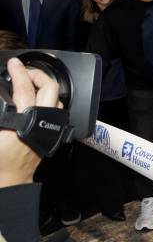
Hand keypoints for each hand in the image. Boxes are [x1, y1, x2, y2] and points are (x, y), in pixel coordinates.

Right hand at [0, 58, 60, 187]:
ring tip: (29, 84)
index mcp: (24, 120)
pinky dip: (47, 100)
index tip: (13, 64)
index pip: (24, 88)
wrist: (9, 179)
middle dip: (38, 75)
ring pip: (56, 98)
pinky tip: (37, 100)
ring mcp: (50, 127)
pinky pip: (56, 110)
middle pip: (50, 88)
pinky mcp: (53, 133)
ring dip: (44, 88)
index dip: (18, 73)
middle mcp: (42, 121)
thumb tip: (2, 97)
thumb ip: (0, 110)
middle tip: (24, 71)